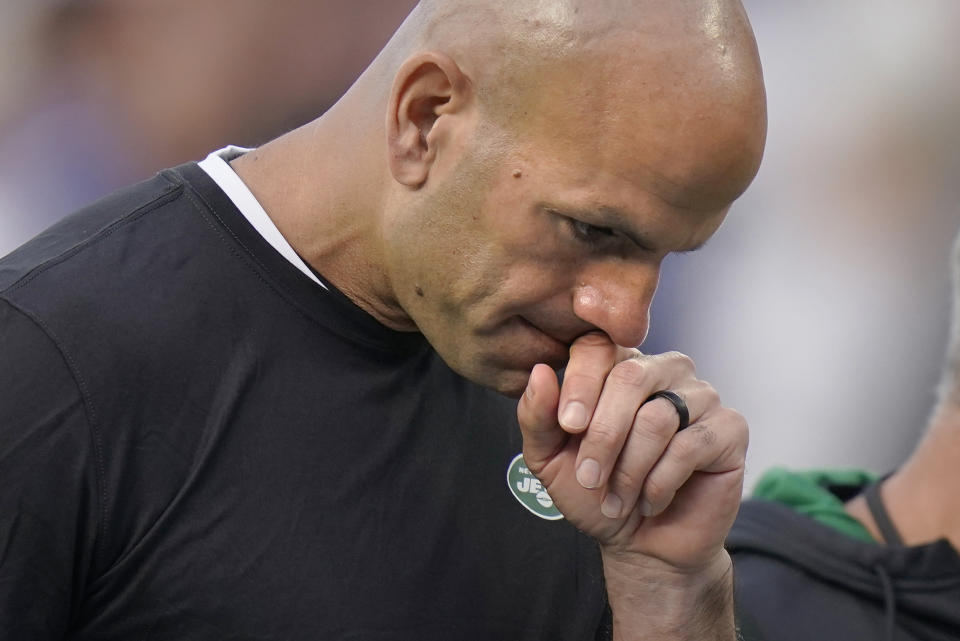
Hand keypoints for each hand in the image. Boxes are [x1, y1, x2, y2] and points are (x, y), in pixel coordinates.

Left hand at [516, 331, 747, 573]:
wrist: (641, 545)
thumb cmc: (595, 493)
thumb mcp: (549, 459)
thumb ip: (538, 415)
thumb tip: (539, 372)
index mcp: (618, 366)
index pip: (598, 348)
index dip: (581, 385)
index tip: (569, 427)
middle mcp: (662, 370)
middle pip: (631, 378)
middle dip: (603, 435)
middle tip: (589, 478)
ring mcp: (701, 396)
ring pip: (659, 417)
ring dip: (629, 468)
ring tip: (618, 499)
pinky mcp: (730, 428)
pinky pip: (691, 445)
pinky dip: (661, 481)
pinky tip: (650, 500)